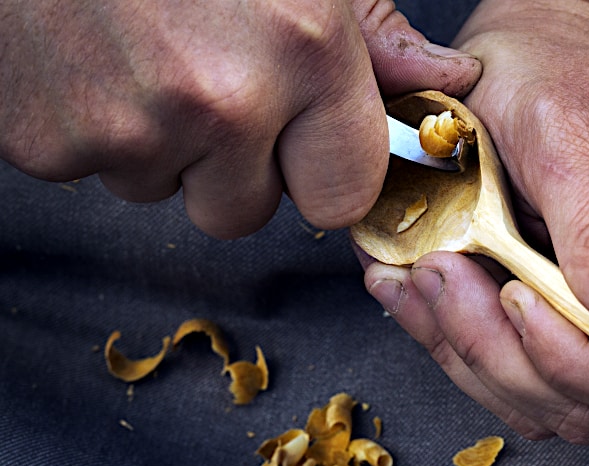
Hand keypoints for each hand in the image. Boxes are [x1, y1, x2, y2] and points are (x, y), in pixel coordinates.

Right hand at [0, 0, 479, 237]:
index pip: (343, 197)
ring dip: (164, 146)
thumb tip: (444, 80)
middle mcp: (222, 101)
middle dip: (235, 169)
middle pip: (246, 212)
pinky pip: (96, 173)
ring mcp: (129, 129)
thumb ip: (373, 34)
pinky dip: (95, 131)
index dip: (323, 175)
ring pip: (167, 192)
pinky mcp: (48, 144)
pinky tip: (96, 61)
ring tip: (144, 54)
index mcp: (303, 49)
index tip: (306, 148)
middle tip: (208, 83)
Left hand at [364, 0, 588, 442]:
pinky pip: (496, 375)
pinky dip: (443, 340)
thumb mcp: (578, 128)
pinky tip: (410, 286)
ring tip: (426, 269)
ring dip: (468, 350)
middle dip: (511, 356)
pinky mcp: (540, 328)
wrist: (516, 68)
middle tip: (448, 270)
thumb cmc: (557, 77)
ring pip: (541, 401)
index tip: (517, 296)